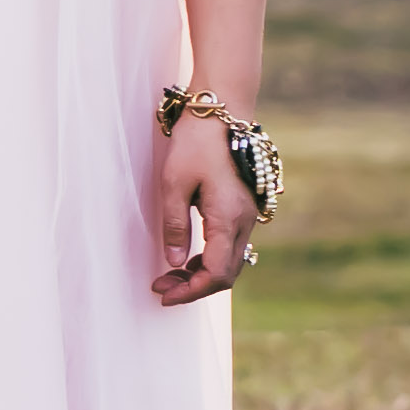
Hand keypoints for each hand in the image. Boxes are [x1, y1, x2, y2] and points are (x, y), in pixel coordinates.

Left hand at [150, 111, 257, 307]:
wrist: (222, 114)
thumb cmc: (195, 144)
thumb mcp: (173, 183)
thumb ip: (174, 225)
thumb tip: (174, 263)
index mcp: (228, 219)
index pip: (215, 274)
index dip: (190, 291)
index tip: (163, 295)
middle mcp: (245, 222)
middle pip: (226, 274)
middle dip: (194, 288)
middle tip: (161, 287)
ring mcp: (248, 216)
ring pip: (230, 262)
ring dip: (201, 274)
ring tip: (168, 275)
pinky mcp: (244, 210)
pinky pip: (231, 247)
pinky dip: (210, 259)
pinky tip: (187, 257)